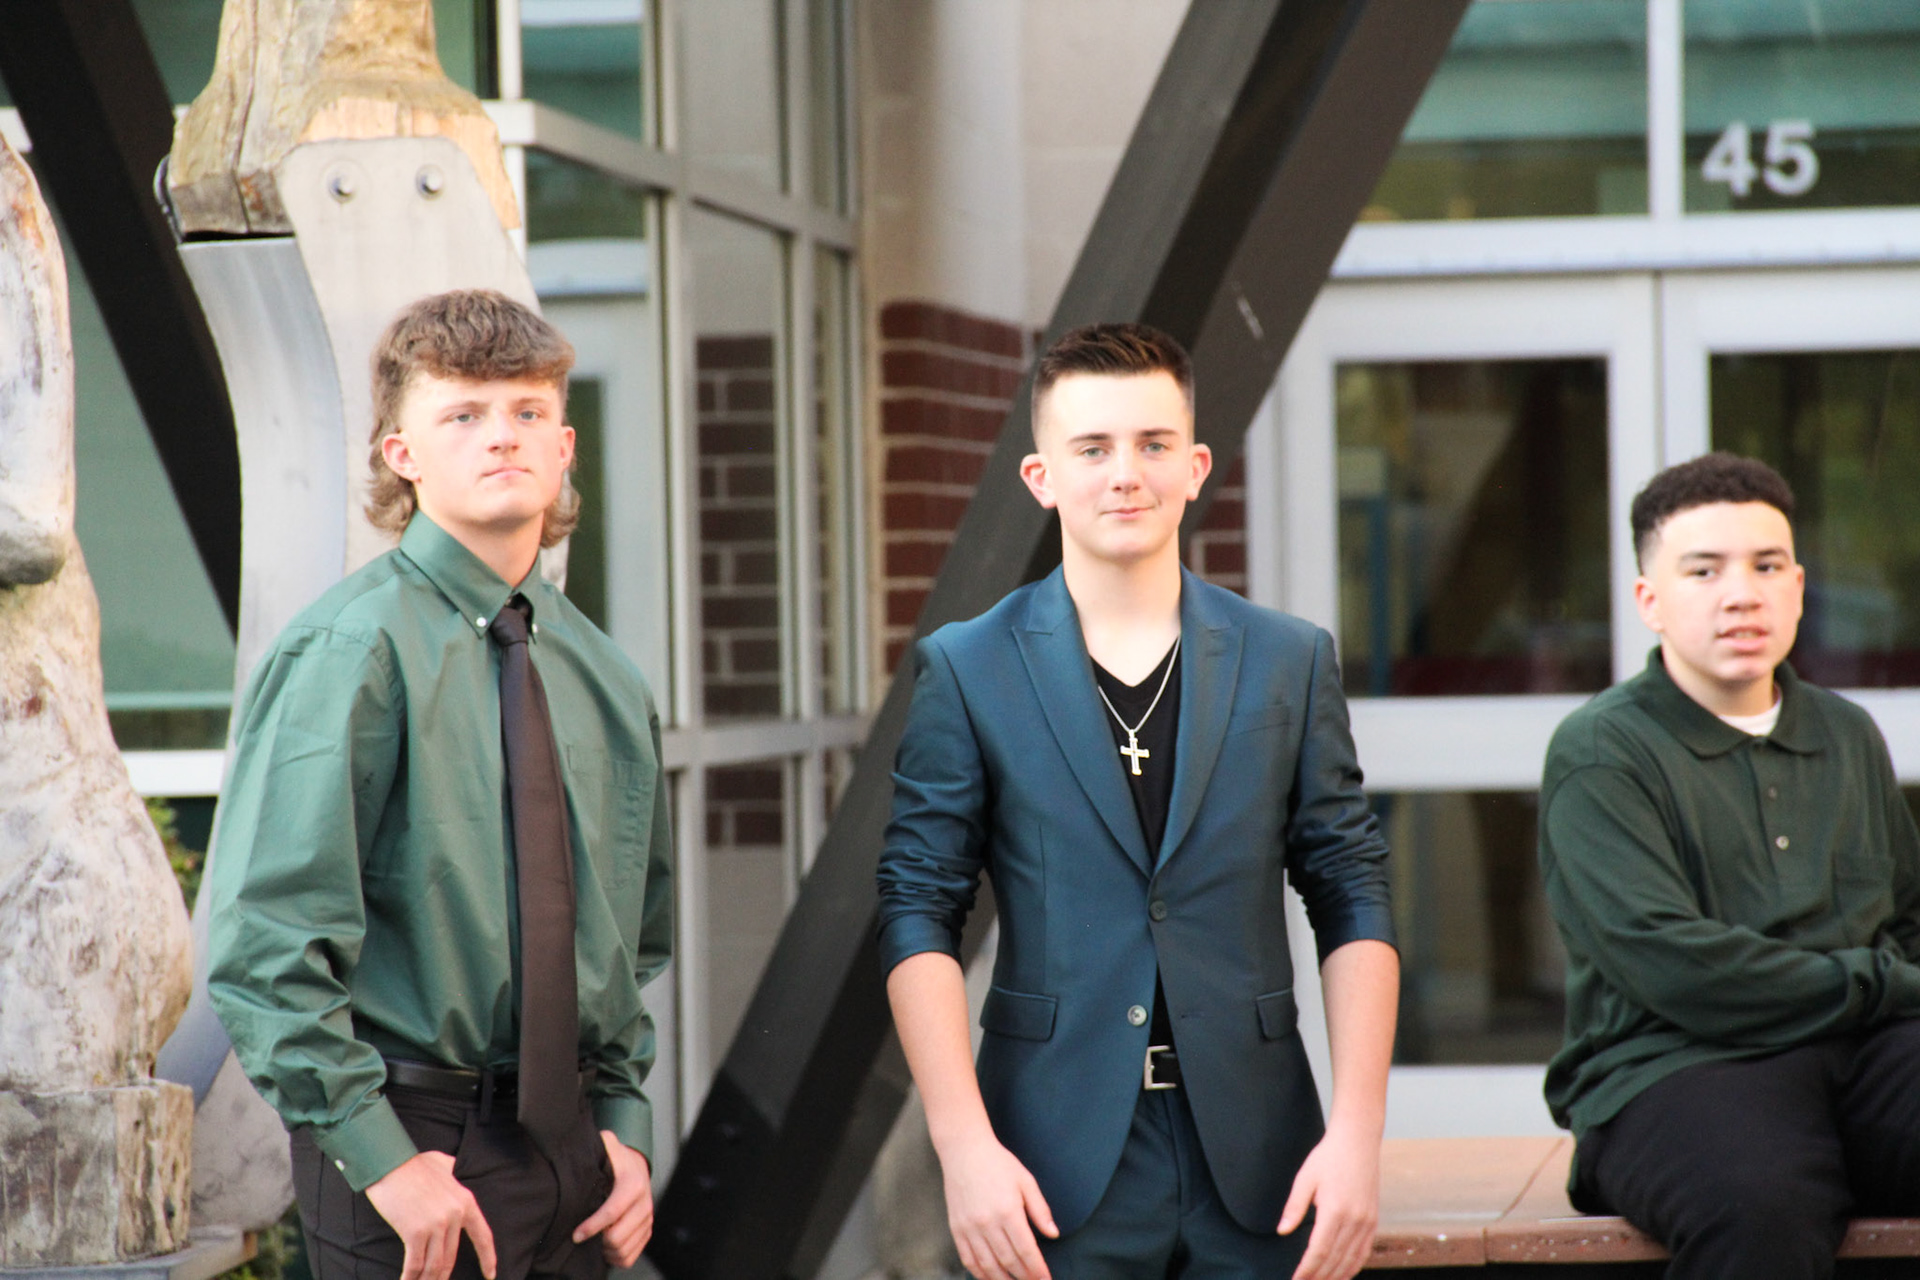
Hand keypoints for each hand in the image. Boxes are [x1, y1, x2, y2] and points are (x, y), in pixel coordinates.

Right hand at [365, 1151, 496, 1279]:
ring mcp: (436, 1224)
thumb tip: (453, 1169)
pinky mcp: (415, 1232)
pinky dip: (410, 1279)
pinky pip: (414, 1265)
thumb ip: (452, 1171)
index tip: (491, 1275)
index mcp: (465, 1201)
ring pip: (434, 1265)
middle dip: (443, 1276)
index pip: (483, 1236)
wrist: (390, 1162)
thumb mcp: (443, 1163)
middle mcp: (455, 1215)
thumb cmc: (413, 1164)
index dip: (488, 1258)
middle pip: (451, 1257)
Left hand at [573, 1131, 653, 1266]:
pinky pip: (631, 1256)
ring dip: (605, 1251)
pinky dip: (616, 1257)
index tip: (576, 1234)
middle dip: (597, 1242)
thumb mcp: (606, 1146)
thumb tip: (575, 1145)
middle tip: (583, 1237)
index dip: (592, 1227)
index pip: (612, 1212)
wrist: (636, 1166)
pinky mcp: (647, 1231)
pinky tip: (604, 1249)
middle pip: (618, 1237)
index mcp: (633, 1184)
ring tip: (593, 1242)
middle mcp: (644, 1204)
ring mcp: (647, 1219)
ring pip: (624, 1250)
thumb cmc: (616, 1158)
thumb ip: (597, 1144)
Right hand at [938, 1132, 1057, 1279]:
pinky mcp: (957, 1229)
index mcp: (1008, 1210)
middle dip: (1024, 1277)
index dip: (1037, 1269)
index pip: (1026, 1250)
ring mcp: (969, 1227)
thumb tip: (1053, 1234)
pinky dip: (980, 1273)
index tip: (1045, 1279)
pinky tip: (991, 1278)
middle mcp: (987, 1222)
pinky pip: (968, 1259)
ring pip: (988, 1265)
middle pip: (1009, 1261)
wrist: (964, 1150)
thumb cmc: (998, 1163)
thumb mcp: (1025, 1181)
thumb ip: (1040, 1209)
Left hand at [1277, 1124, 1379, 1279]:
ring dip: (1337, 1276)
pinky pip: (1364, 1251)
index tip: (1296, 1279)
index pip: (1319, 1250)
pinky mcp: (1373, 1220)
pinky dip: (1354, 1266)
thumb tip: (1283, 1231)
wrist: (1358, 1141)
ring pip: (1352, 1259)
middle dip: (1320, 1276)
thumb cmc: (1328, 1157)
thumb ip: (1294, 1207)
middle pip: (1335, 1259)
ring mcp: (1367, 1222)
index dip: (1307, 1269)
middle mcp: (1354, 1220)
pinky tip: (1343, 1273)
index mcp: (1334, 1210)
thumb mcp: (1305, 1178)